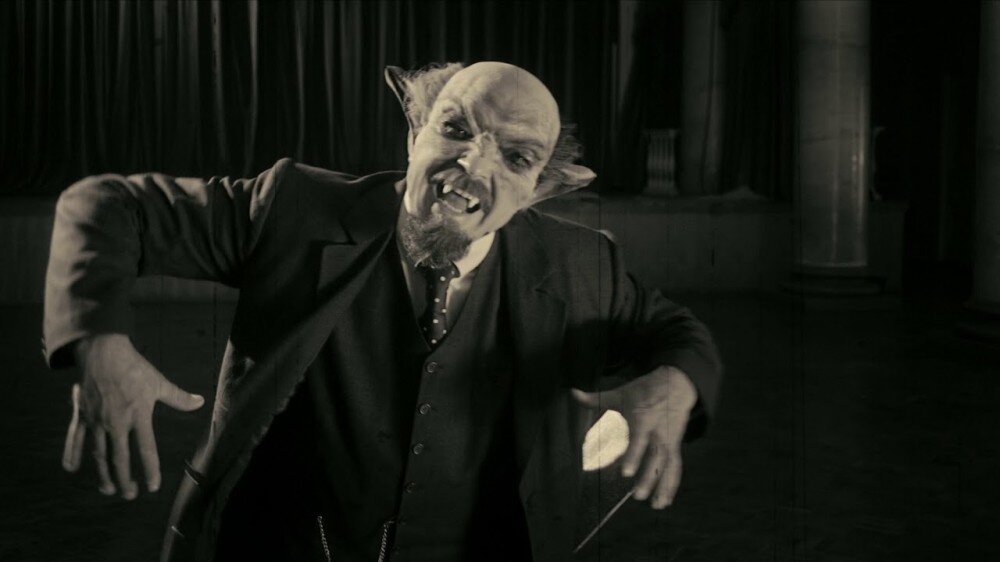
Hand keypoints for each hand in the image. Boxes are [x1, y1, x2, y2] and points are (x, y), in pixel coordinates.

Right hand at [61, 334, 204, 498]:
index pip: (146, 449)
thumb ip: (179, 397)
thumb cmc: (134, 368)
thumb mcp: (159, 382)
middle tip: (129, 495)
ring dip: (103, 473)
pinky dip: (72, 453)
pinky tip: (71, 469)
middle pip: (120, 458)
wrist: (104, 352)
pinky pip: (76, 438)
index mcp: (138, 415)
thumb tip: (201, 403)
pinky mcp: (82, 415)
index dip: (150, 470)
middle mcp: (117, 422)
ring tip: (109, 489)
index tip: (153, 486)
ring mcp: (97, 420)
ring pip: (99, 453)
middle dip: (125, 479)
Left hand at [572, 366, 696, 508]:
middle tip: (637, 495)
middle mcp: (657, 432)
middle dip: (648, 477)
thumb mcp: (621, 392)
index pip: (638, 439)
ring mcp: (668, 441)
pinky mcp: (675, 446)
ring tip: (656, 505)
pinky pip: (675, 467)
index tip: (625, 472)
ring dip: (663, 486)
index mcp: (642, 418)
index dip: (633, 455)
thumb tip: (573, 393)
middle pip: (654, 457)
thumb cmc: (644, 390)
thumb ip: (595, 399)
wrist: (677, 384)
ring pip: (667, 466)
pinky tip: (665, 501)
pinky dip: (672, 485)